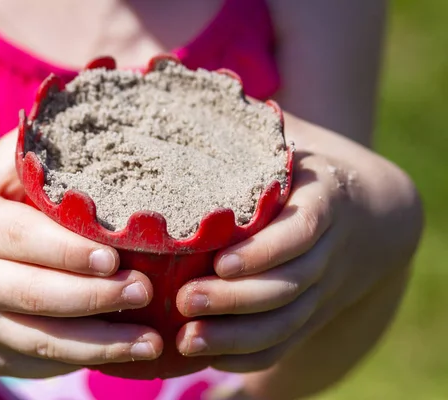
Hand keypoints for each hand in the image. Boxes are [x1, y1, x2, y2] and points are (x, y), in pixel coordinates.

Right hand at [0, 130, 161, 378]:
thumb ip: (33, 154)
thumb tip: (93, 117)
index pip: (25, 238)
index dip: (71, 251)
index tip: (117, 256)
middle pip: (37, 295)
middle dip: (96, 298)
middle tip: (146, 292)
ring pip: (42, 340)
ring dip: (100, 345)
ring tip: (150, 342)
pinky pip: (40, 363)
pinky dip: (84, 360)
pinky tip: (123, 353)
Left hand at [174, 113, 421, 372]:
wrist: (364, 216)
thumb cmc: (307, 171)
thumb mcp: (289, 142)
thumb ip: (248, 127)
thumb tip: (183, 85)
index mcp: (322, 203)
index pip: (301, 233)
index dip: (264, 251)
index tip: (220, 261)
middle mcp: (325, 252)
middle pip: (288, 285)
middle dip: (237, 299)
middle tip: (185, 301)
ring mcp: (319, 288)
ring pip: (285, 321)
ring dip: (237, 335)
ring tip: (187, 338)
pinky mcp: (309, 312)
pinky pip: (285, 342)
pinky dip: (249, 355)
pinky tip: (207, 356)